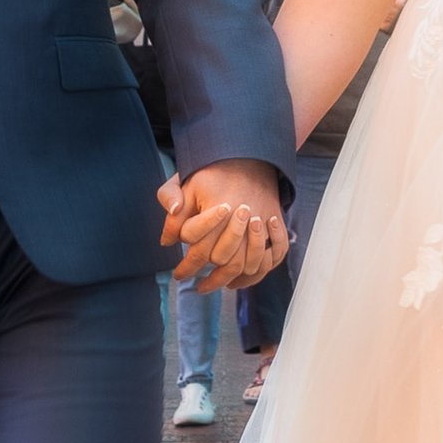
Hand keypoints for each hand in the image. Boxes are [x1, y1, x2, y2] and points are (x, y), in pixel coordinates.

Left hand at [158, 158, 289, 287]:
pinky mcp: (275, 224)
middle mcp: (243, 217)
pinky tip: (237, 280)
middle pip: (223, 259)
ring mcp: (263, 222)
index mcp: (218, 207)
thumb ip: (170, 204)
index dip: (186, 266)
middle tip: (193, 282)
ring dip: (228, 279)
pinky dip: (256, 274)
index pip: (199, 247)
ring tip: (210, 285)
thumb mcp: (186, 183)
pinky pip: (272, 258)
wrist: (249, 156)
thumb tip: (166, 241)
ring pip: (247, 265)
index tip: (177, 275)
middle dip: (206, 275)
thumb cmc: (213, 172)